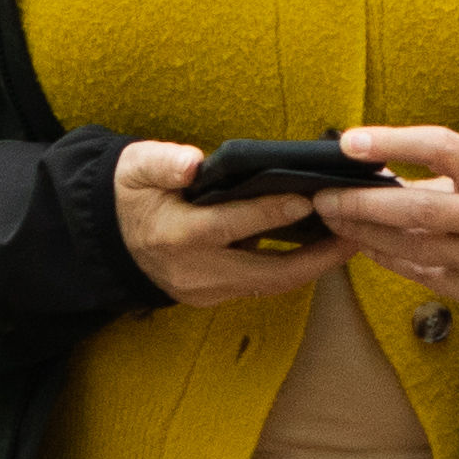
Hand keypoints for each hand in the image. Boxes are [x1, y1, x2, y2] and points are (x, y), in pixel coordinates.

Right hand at [110, 138, 344, 304]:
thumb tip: (193, 163)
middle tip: (354, 232)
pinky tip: (316, 249)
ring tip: (348, 241)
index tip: (308, 199)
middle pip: (266, 272)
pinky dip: (291, 270)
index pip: (230, 225)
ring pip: (268, 285)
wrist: (104, 235)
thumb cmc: (129, 192)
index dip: (271, 214)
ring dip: (311, 267)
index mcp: (175, 233)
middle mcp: (194, 270)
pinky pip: (258, 286)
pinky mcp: (211, 297)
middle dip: (316, 258)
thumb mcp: (134, 166)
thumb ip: (162, 161)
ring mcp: (203, 290)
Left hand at [308, 124, 458, 321]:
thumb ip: (440, 175)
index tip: (351, 141)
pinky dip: (385, 257)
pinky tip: (364, 245)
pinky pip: (417, 273)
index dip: (394, 141)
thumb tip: (377, 170)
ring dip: (364, 232)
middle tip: (325, 197)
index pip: (441, 149)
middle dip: (361, 203)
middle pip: (415, 208)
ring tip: (335, 219)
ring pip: (409, 247)